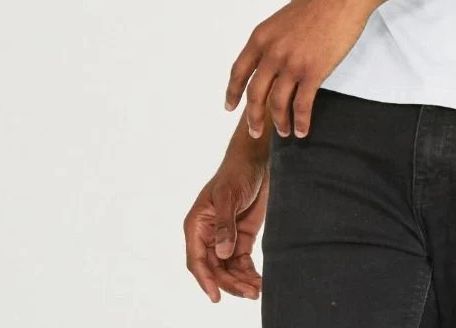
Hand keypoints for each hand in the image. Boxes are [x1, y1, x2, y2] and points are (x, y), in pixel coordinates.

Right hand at [183, 157, 267, 302]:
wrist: (257, 159)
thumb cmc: (237, 172)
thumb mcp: (228, 196)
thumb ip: (224, 224)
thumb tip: (222, 254)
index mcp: (197, 225)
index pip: (197, 259)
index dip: (206, 279)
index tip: (216, 295)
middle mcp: (208, 236)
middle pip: (215, 268)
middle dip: (230, 283)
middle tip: (249, 293)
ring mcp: (225, 238)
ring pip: (228, 269)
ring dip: (240, 282)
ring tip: (256, 291)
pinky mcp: (242, 238)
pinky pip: (242, 262)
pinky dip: (249, 273)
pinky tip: (259, 282)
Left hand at [224, 0, 372, 138]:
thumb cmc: (320, 2)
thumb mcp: (285, 18)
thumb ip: (274, 40)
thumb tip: (272, 60)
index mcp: (261, 37)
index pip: (239, 71)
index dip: (233, 92)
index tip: (230, 107)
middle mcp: (272, 52)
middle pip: (255, 94)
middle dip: (253, 117)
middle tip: (255, 131)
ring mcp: (292, 63)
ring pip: (278, 104)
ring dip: (279, 122)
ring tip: (284, 132)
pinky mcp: (313, 72)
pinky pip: (302, 105)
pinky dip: (301, 121)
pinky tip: (303, 130)